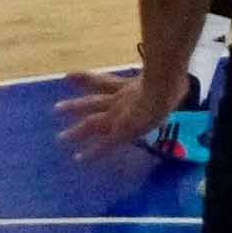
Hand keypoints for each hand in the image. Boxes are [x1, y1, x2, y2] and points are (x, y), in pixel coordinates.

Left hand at [54, 63, 178, 158]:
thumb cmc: (168, 80)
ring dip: (77, 132)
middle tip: (56, 109)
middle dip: (76, 106)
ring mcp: (118, 116)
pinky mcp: (120, 132)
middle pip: (93, 103)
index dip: (85, 79)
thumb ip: (163, 73)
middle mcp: (119, 102)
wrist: (162, 90)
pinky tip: (79, 160)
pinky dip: (92, 153)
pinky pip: (104, 145)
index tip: (67, 76)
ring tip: (60, 138)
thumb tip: (174, 73)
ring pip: (93, 123)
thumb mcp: (166, 74)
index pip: (104, 82)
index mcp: (129, 88)